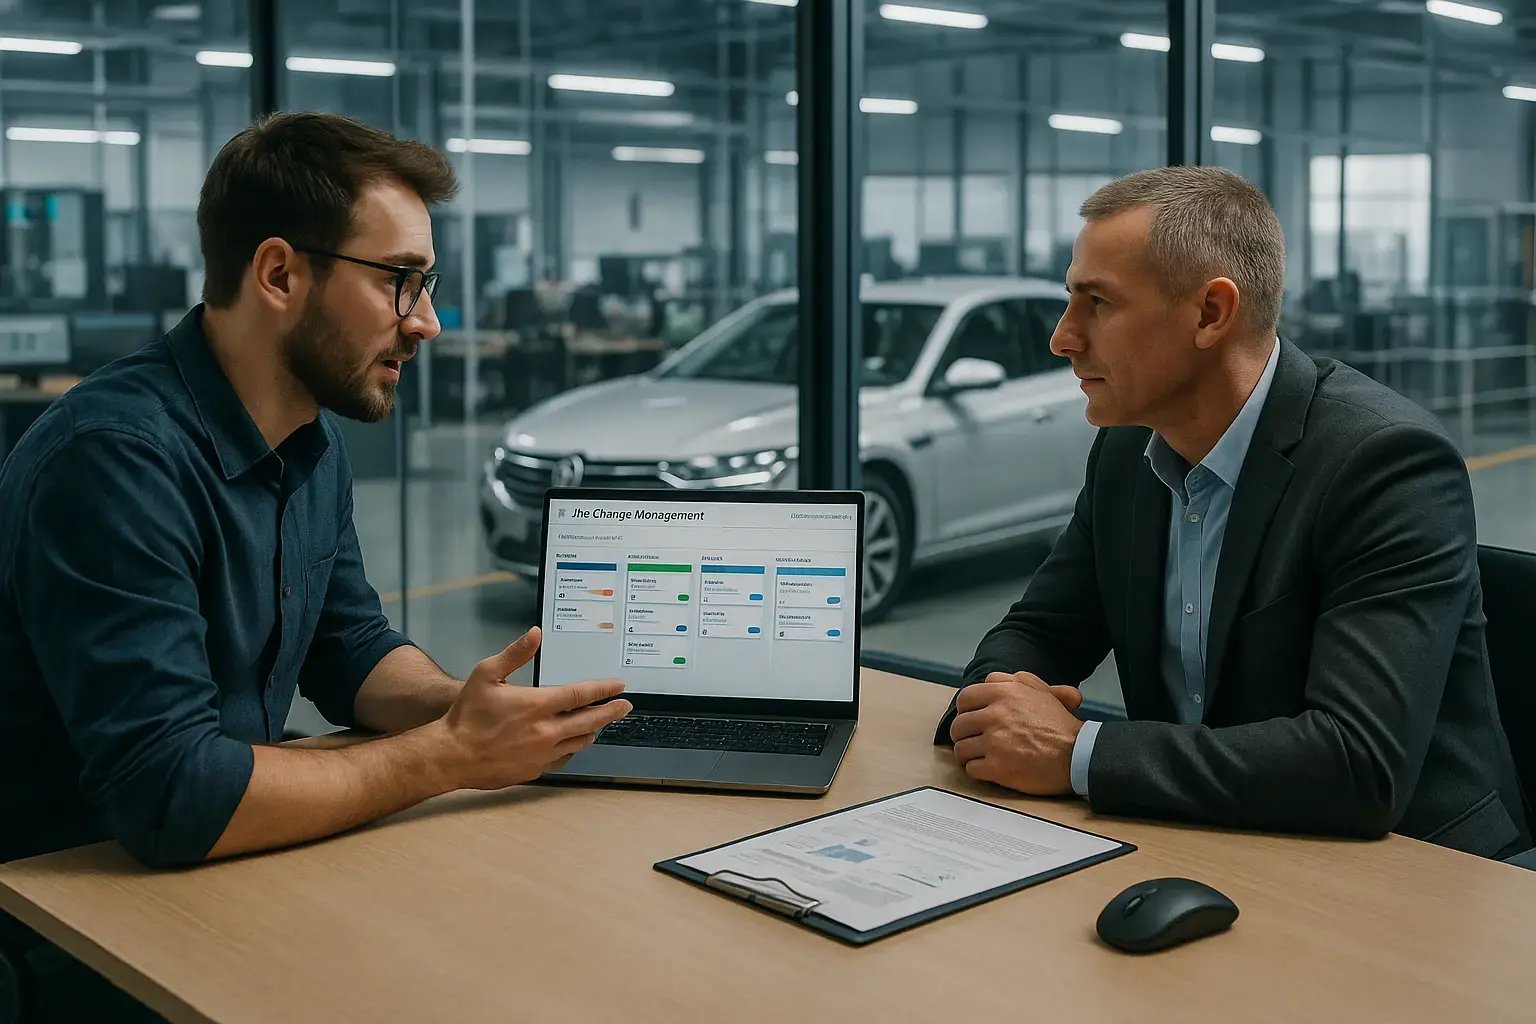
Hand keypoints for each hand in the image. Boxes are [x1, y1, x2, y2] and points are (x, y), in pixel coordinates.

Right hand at [433, 628, 631, 790]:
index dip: (604, 690)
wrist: (451, 755)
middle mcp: (546, 731)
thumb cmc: (467, 715)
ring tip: (599, 723)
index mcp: (537, 705)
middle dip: (611, 712)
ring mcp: (542, 754)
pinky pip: (563, 758)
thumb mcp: (486, 674)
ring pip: (579, 742)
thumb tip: (535, 634)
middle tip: (624, 706)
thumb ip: (515, 653)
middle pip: (590, 721)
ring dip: (592, 730)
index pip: (581, 695)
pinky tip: (572, 743)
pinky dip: (572, 748)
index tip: (619, 686)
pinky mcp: (535, 770)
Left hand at [948, 671, 1083, 794]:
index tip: (971, 719)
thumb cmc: (1062, 726)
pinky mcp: (997, 767)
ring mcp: (995, 742)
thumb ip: (1018, 681)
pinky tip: (990, 769)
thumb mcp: (1044, 692)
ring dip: (969, 754)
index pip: (965, 698)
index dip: (965, 710)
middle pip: (959, 725)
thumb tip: (993, 679)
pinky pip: (971, 768)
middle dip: (964, 734)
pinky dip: (978, 770)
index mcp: (1005, 693)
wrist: (1079, 755)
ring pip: (961, 748)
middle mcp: (996, 715)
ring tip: (981, 756)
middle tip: (974, 740)